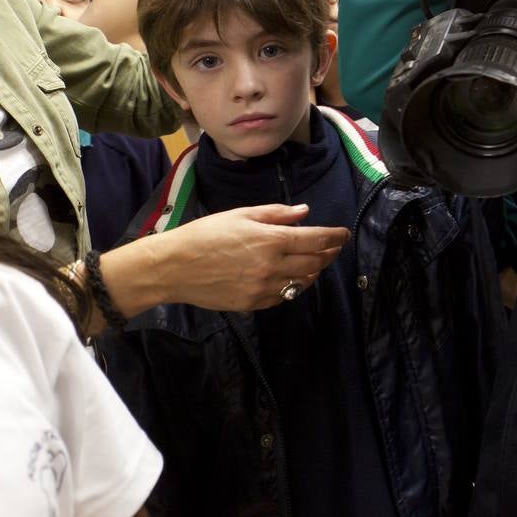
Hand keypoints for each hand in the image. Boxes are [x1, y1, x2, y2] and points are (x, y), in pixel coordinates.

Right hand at [146, 204, 349, 310]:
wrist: (173, 267)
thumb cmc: (205, 234)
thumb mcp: (241, 215)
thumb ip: (276, 214)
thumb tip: (304, 213)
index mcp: (271, 240)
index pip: (316, 240)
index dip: (335, 237)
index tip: (344, 234)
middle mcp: (272, 266)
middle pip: (314, 262)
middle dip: (328, 254)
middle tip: (333, 248)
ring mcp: (263, 288)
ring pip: (302, 282)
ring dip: (314, 271)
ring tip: (316, 262)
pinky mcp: (253, 303)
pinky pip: (283, 297)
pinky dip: (293, 287)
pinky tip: (292, 279)